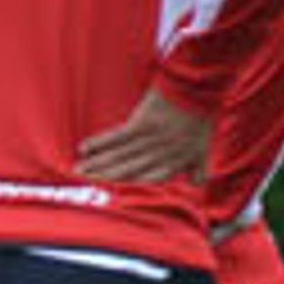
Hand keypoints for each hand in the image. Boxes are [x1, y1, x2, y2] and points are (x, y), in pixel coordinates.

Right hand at [78, 86, 215, 185]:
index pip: (148, 180)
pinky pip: (117, 136)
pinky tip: (84, 148)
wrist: (196, 88)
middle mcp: (160, 154)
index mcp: (175, 162)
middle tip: (83, 185)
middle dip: (105, 179)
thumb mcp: (204, 147)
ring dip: (98, 164)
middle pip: (128, 171)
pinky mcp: (141, 122)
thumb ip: (199, 168)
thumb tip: (196, 183)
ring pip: (120, 156)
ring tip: (78, 171)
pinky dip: (100, 143)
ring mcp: (150, 138)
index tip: (109, 195)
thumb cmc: (200, 118)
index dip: (128, 188)